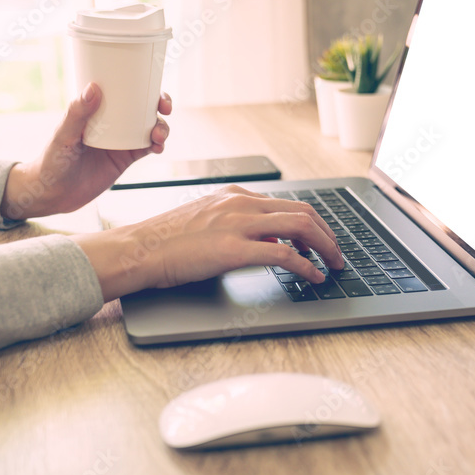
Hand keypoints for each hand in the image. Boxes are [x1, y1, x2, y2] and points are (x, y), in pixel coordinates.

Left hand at [0, 83, 171, 219]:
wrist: (53, 194)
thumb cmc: (51, 160)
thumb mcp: (63, 136)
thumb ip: (77, 113)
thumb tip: (93, 87)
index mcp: (97, 109)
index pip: (122, 89)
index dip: (142, 84)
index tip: (152, 85)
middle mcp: (112, 121)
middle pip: (143, 106)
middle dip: (160, 104)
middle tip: (164, 108)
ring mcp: (121, 140)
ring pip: (150, 127)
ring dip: (161, 127)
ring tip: (158, 136)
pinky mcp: (126, 159)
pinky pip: (147, 148)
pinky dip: (157, 145)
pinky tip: (158, 147)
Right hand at [72, 185, 345, 301]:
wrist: (137, 250)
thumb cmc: (164, 243)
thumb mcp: (205, 222)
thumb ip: (235, 226)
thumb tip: (266, 242)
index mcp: (235, 196)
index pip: (289, 204)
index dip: (314, 224)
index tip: (322, 241)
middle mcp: (241, 204)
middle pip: (304, 212)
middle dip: (328, 235)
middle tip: (337, 255)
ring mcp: (238, 225)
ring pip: (301, 227)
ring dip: (325, 249)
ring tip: (333, 266)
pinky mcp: (232, 249)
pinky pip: (283, 254)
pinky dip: (306, 267)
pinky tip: (313, 278)